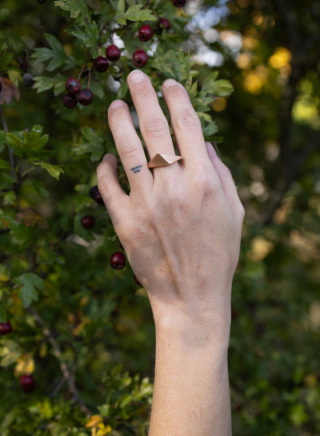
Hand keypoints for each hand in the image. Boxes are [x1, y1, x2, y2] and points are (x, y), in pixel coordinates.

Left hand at [97, 71, 243, 317]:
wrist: (191, 296)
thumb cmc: (218, 254)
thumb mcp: (233, 213)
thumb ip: (222, 174)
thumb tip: (207, 144)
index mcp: (204, 182)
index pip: (187, 127)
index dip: (177, 99)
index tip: (168, 83)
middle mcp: (174, 187)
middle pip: (154, 129)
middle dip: (144, 96)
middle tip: (135, 76)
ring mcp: (146, 204)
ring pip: (126, 151)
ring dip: (118, 123)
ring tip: (114, 106)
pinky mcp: (124, 223)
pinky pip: (108, 186)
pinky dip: (104, 168)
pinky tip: (106, 158)